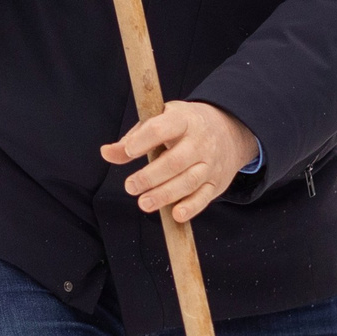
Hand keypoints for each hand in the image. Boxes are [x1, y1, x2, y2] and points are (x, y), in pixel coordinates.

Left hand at [99, 100, 255, 223]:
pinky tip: (175, 215)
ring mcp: (210, 163)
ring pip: (189, 181)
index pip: (162, 129)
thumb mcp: (160, 121)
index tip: (130, 152)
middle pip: (175, 161)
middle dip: (151, 177)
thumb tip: (106, 153)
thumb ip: (133, 138)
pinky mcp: (216, 182)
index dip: (144, 140)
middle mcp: (199, 142)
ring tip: (144, 203)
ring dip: (165, 195)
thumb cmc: (184, 127)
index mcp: (183, 120)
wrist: (229, 131)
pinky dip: (191, 208)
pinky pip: (204, 197)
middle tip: (130, 187)